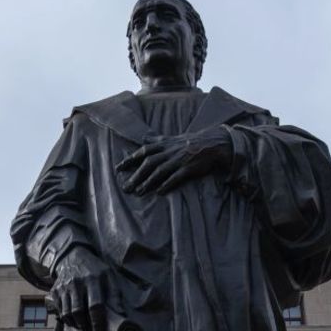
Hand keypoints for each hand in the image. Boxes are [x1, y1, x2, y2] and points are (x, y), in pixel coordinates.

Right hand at [47, 247, 121, 330]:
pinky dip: (67, 319)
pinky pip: (60, 311)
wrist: (72, 256)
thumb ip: (115, 295)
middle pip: (79, 312)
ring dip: (76, 324)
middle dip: (86, 326)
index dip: (98, 325)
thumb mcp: (109, 276)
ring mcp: (64, 287)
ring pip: (67, 313)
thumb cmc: (95, 270)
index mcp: (93, 280)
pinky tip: (74, 319)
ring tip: (84, 326)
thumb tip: (122, 315)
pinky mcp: (55, 291)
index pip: (96, 307)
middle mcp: (76, 283)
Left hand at [116, 128, 232, 195]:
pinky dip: (167, 184)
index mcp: (164, 144)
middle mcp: (169, 151)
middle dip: (136, 175)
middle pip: (148, 163)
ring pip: (159, 171)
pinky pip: (176, 177)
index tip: (118, 168)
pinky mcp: (188, 168)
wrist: (212, 144)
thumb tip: (144, 139)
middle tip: (126, 187)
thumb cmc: (190, 142)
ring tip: (138, 192)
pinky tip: (159, 192)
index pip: (143, 151)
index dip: (130, 159)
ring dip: (148, 182)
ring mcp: (178, 160)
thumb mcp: (172, 138)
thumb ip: (157, 140)